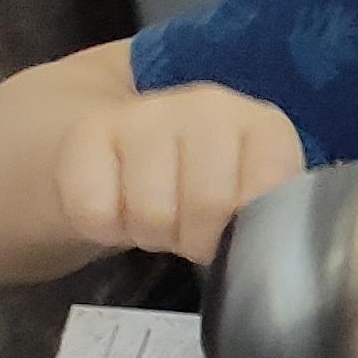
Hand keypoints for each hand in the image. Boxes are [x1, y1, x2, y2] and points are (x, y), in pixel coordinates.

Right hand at [52, 84, 303, 264]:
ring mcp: (147, 114)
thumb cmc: (204, 180)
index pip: (268, 192)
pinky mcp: (90, 132)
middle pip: (207, 205)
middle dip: (194, 240)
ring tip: (156, 219)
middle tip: (188, 233)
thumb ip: (266, 215)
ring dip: (150, 235)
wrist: (128, 142)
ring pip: (151, 213)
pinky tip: (118, 209)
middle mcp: (209, 107)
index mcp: (263, 125)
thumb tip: (264, 250)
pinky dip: (105, 228)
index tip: (230, 234)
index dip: (244, 232)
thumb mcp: (248, 193)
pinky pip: (95, 211)